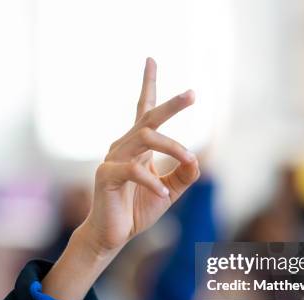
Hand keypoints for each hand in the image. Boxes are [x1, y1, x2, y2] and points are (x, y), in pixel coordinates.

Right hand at [83, 57, 199, 254]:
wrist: (112, 235)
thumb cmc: (137, 210)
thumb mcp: (169, 191)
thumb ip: (183, 176)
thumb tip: (197, 160)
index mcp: (137, 146)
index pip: (143, 110)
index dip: (148, 84)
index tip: (151, 59)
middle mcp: (124, 146)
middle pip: (148, 117)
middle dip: (171, 105)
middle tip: (192, 94)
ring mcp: (113, 158)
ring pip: (145, 139)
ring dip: (172, 147)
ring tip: (189, 158)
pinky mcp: (106, 175)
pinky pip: (133, 170)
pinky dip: (152, 180)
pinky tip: (163, 194)